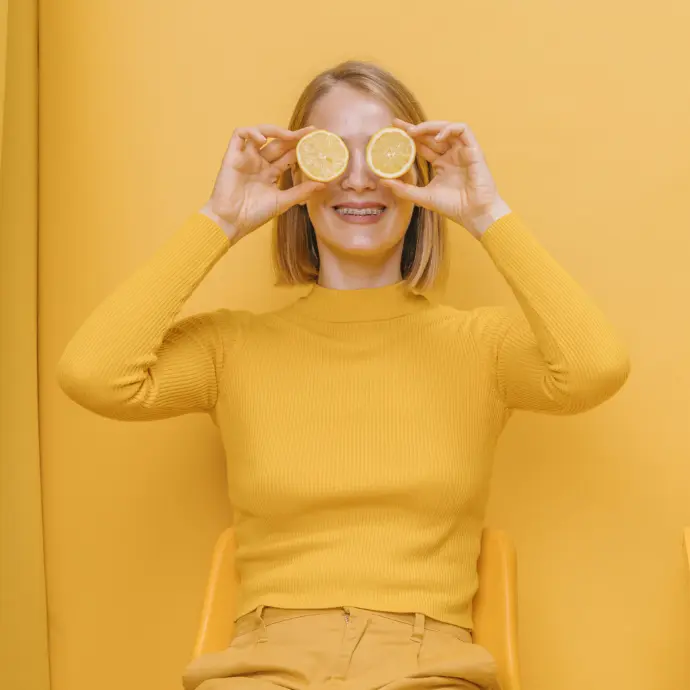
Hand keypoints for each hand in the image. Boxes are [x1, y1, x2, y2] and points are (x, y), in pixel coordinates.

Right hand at [201, 125, 324, 242]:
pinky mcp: (232, 156)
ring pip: (261, 134)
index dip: (301, 147)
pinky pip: (239, 135)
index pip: (288, 155)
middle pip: (278, 143)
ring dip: (275, 131)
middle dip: (294, 136)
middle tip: (310, 132)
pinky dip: (251, 132)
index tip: (316, 142)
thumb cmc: (254, 215)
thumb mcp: (283, 202)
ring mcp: (246, 158)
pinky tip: (262, 140)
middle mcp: (259, 163)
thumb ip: (301, 192)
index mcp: (270, 173)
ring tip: (290, 135)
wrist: (231, 222)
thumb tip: (323, 184)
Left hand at [382, 119, 509, 236]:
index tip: (393, 131)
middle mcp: (451, 155)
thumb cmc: (453, 207)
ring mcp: (462, 151)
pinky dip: (450, 129)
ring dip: (430, 126)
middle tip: (397, 125)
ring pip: (447, 128)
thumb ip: (403, 189)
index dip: (409, 137)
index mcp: (441, 164)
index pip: (423, 145)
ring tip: (414, 131)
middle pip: (432, 134)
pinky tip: (437, 137)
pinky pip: (463, 130)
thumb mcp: (422, 196)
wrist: (474, 214)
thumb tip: (382, 181)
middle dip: (415, 128)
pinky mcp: (474, 149)